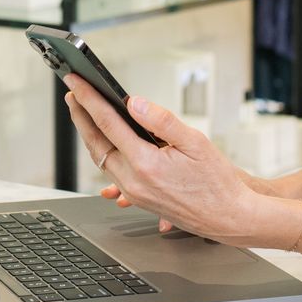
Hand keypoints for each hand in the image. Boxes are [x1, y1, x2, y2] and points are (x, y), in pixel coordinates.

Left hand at [62, 76, 267, 241]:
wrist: (227, 217)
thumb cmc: (217, 182)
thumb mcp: (195, 142)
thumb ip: (162, 121)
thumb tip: (135, 103)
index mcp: (146, 164)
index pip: (107, 124)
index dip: (89, 100)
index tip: (76, 84)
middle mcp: (133, 181)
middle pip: (96, 143)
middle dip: (81, 116)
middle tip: (73, 94)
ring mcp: (133, 193)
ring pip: (101, 159)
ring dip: (90, 134)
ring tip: (85, 112)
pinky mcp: (138, 199)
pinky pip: (112, 172)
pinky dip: (103, 152)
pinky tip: (105, 142)